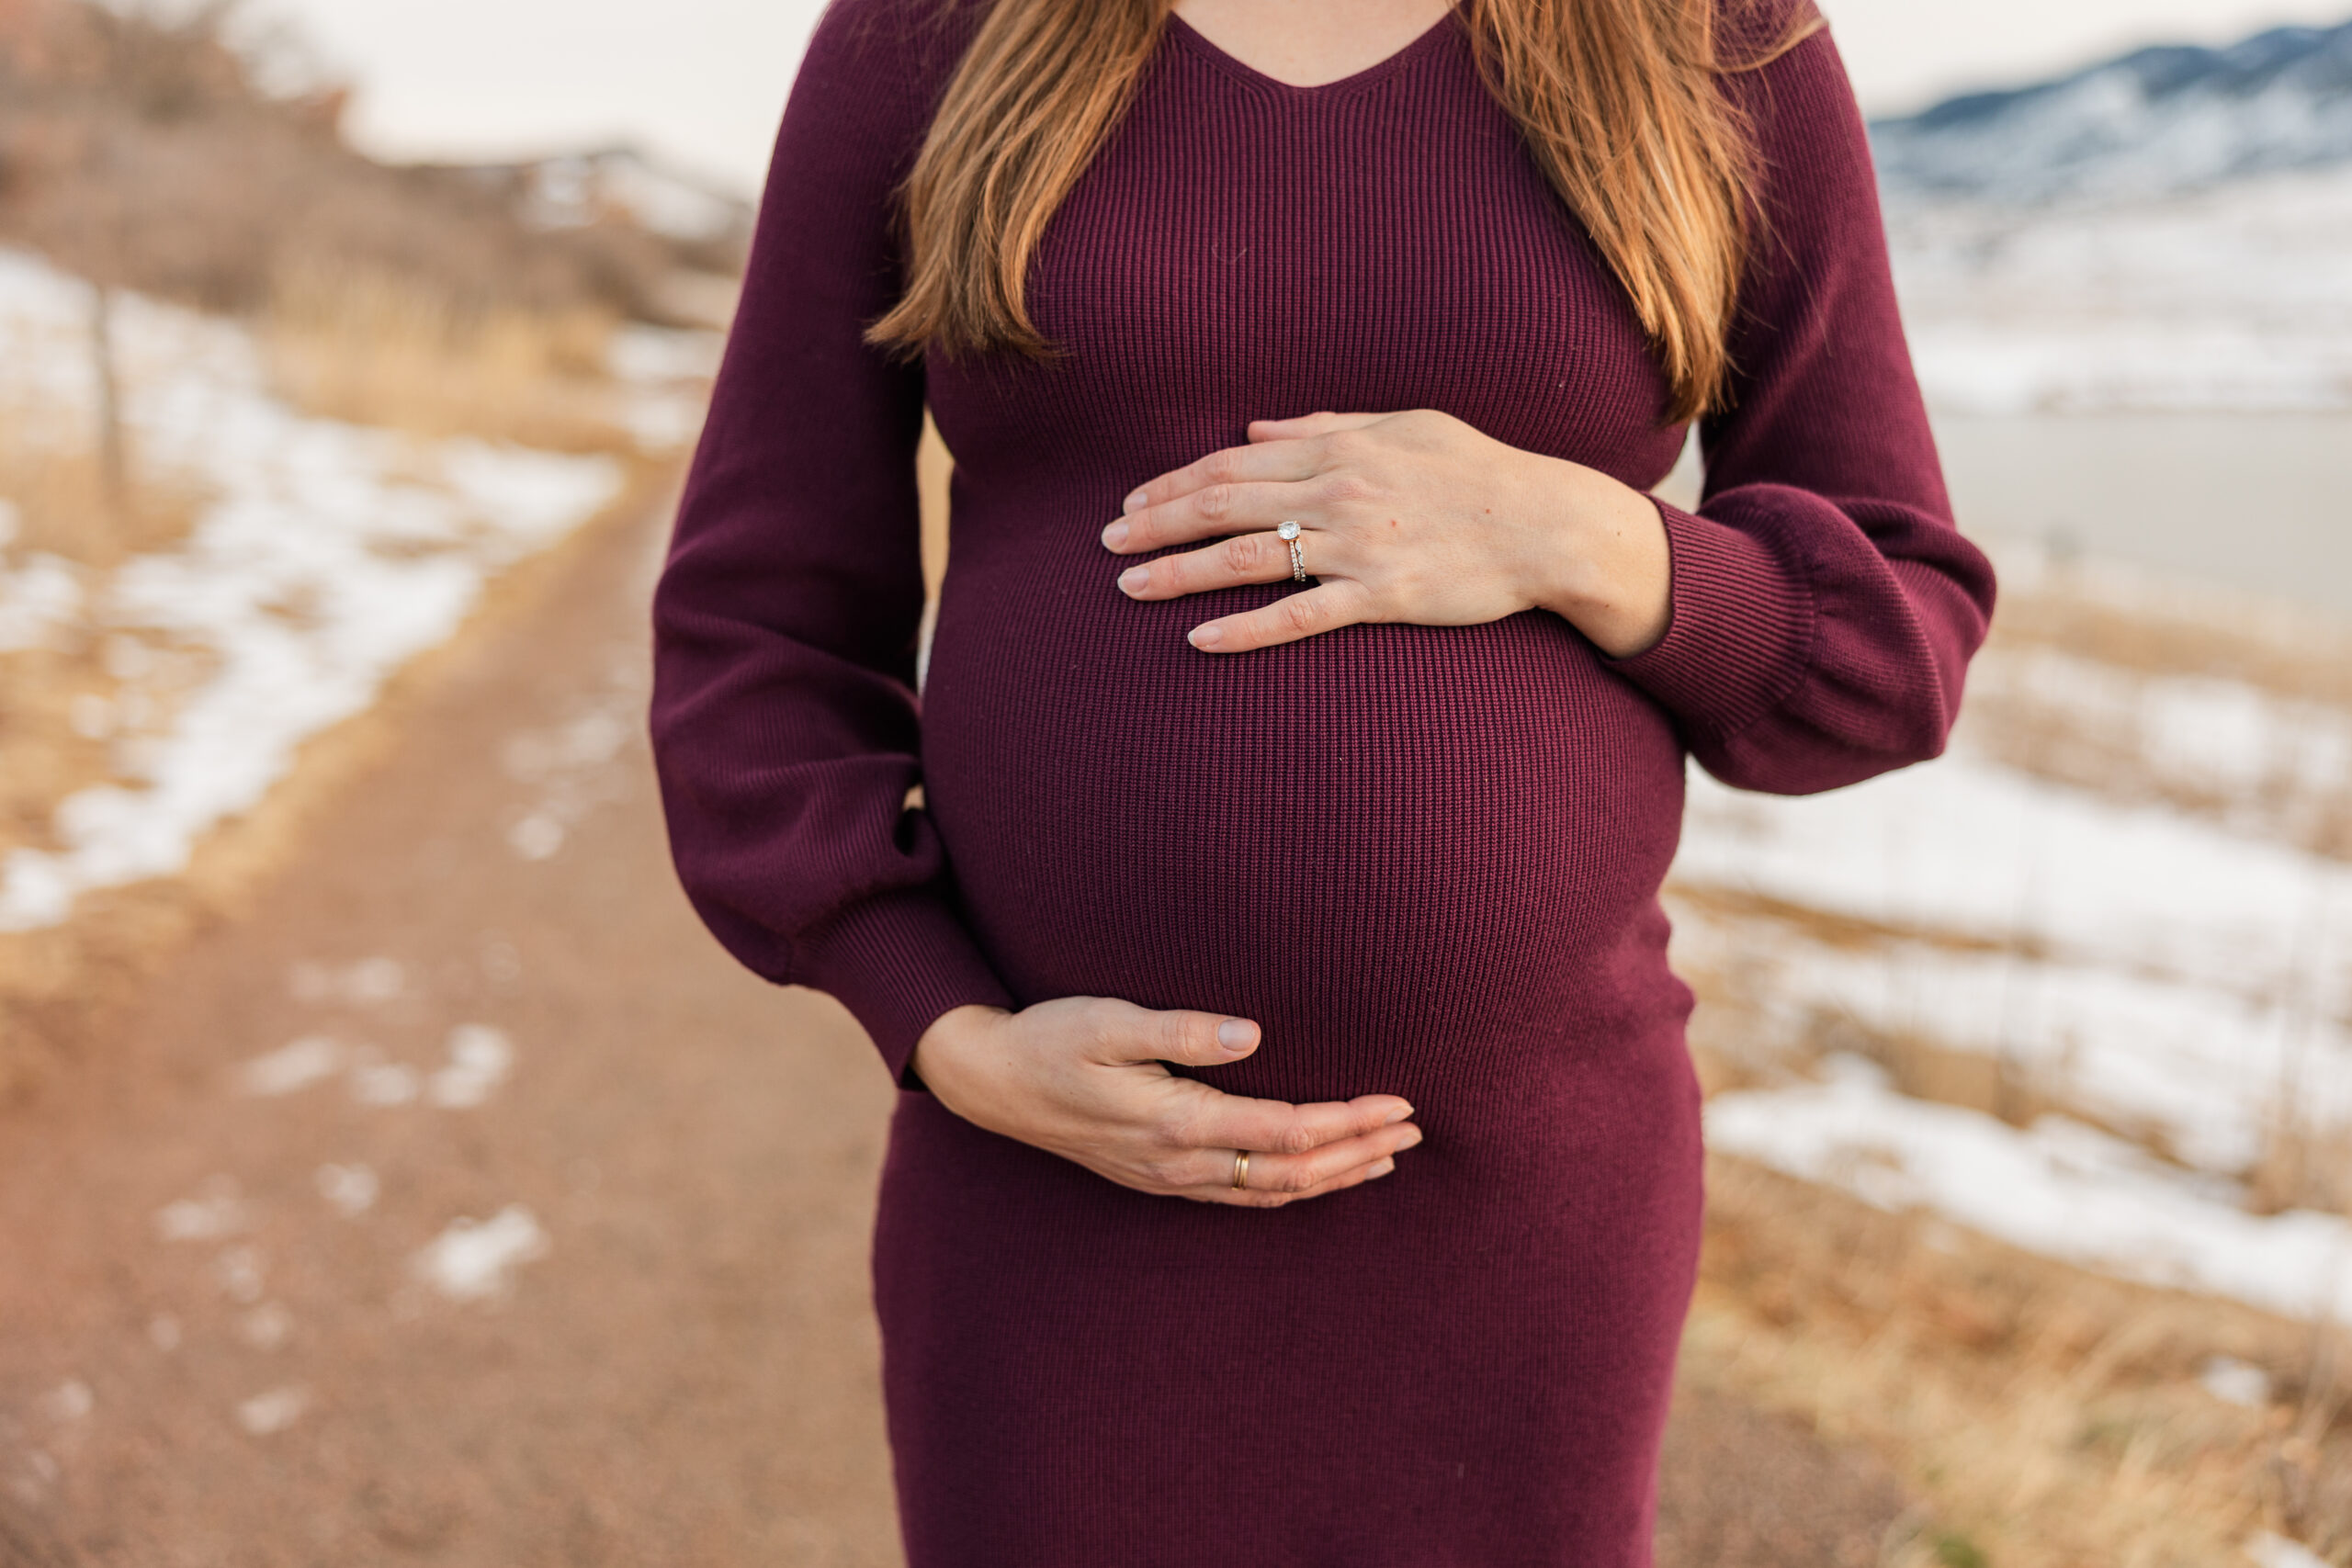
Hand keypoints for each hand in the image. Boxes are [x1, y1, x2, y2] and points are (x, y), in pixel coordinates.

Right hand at [910, 998, 1422, 1207]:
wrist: (991, 1082)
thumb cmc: (1050, 1039)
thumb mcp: (1108, 1020)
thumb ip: (1181, 1030)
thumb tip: (1251, 1034)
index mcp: (1176, 1121)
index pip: (1286, 1131)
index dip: (1349, 1120)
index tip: (1398, 1102)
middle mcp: (1179, 1161)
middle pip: (1292, 1172)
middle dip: (1358, 1152)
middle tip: (1414, 1130)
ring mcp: (1170, 1177)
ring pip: (1271, 1193)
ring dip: (1334, 1176)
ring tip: (1386, 1158)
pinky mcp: (1160, 1178)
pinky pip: (1241, 1197)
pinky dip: (1291, 1190)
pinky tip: (1316, 1177)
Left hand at [1102, 408, 1671, 657]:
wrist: (1546, 523)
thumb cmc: (1476, 471)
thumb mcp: (1401, 425)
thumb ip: (1323, 426)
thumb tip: (1254, 431)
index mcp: (1337, 449)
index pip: (1231, 466)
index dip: (1173, 485)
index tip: (1131, 505)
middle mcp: (1338, 492)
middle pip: (1222, 507)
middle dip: (1155, 525)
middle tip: (1106, 547)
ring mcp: (1358, 546)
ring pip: (1248, 559)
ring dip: (1179, 574)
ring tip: (1129, 589)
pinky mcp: (1383, 595)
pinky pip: (1300, 616)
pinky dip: (1245, 628)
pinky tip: (1200, 640)